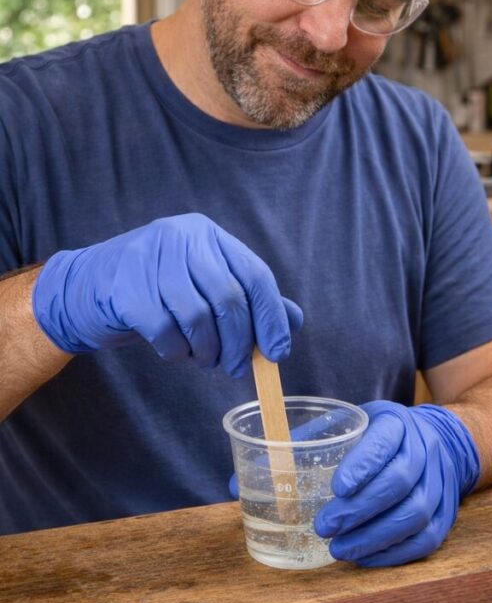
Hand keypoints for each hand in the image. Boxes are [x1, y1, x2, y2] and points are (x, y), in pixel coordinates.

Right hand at [32, 213, 302, 375]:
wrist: (87, 289)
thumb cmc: (157, 291)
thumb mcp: (204, 287)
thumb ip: (248, 299)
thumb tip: (293, 322)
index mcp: (208, 234)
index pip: (255, 275)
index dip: (271, 318)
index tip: (278, 353)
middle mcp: (181, 237)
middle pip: (229, 298)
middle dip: (239, 343)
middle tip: (236, 368)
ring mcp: (149, 258)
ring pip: (197, 317)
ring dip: (206, 350)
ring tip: (203, 359)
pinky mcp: (124, 287)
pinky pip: (164, 331)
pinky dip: (176, 352)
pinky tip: (175, 352)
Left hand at [314, 401, 479, 566]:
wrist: (439, 441)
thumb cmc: (379, 435)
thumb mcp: (350, 423)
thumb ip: (307, 443)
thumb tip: (247, 477)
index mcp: (397, 423)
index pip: (384, 441)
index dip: (362, 465)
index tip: (335, 488)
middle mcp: (424, 450)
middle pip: (399, 482)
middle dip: (359, 509)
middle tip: (324, 526)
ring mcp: (440, 483)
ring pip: (415, 514)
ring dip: (374, 536)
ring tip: (339, 549)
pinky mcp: (447, 513)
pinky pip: (426, 539)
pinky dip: (394, 554)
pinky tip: (365, 558)